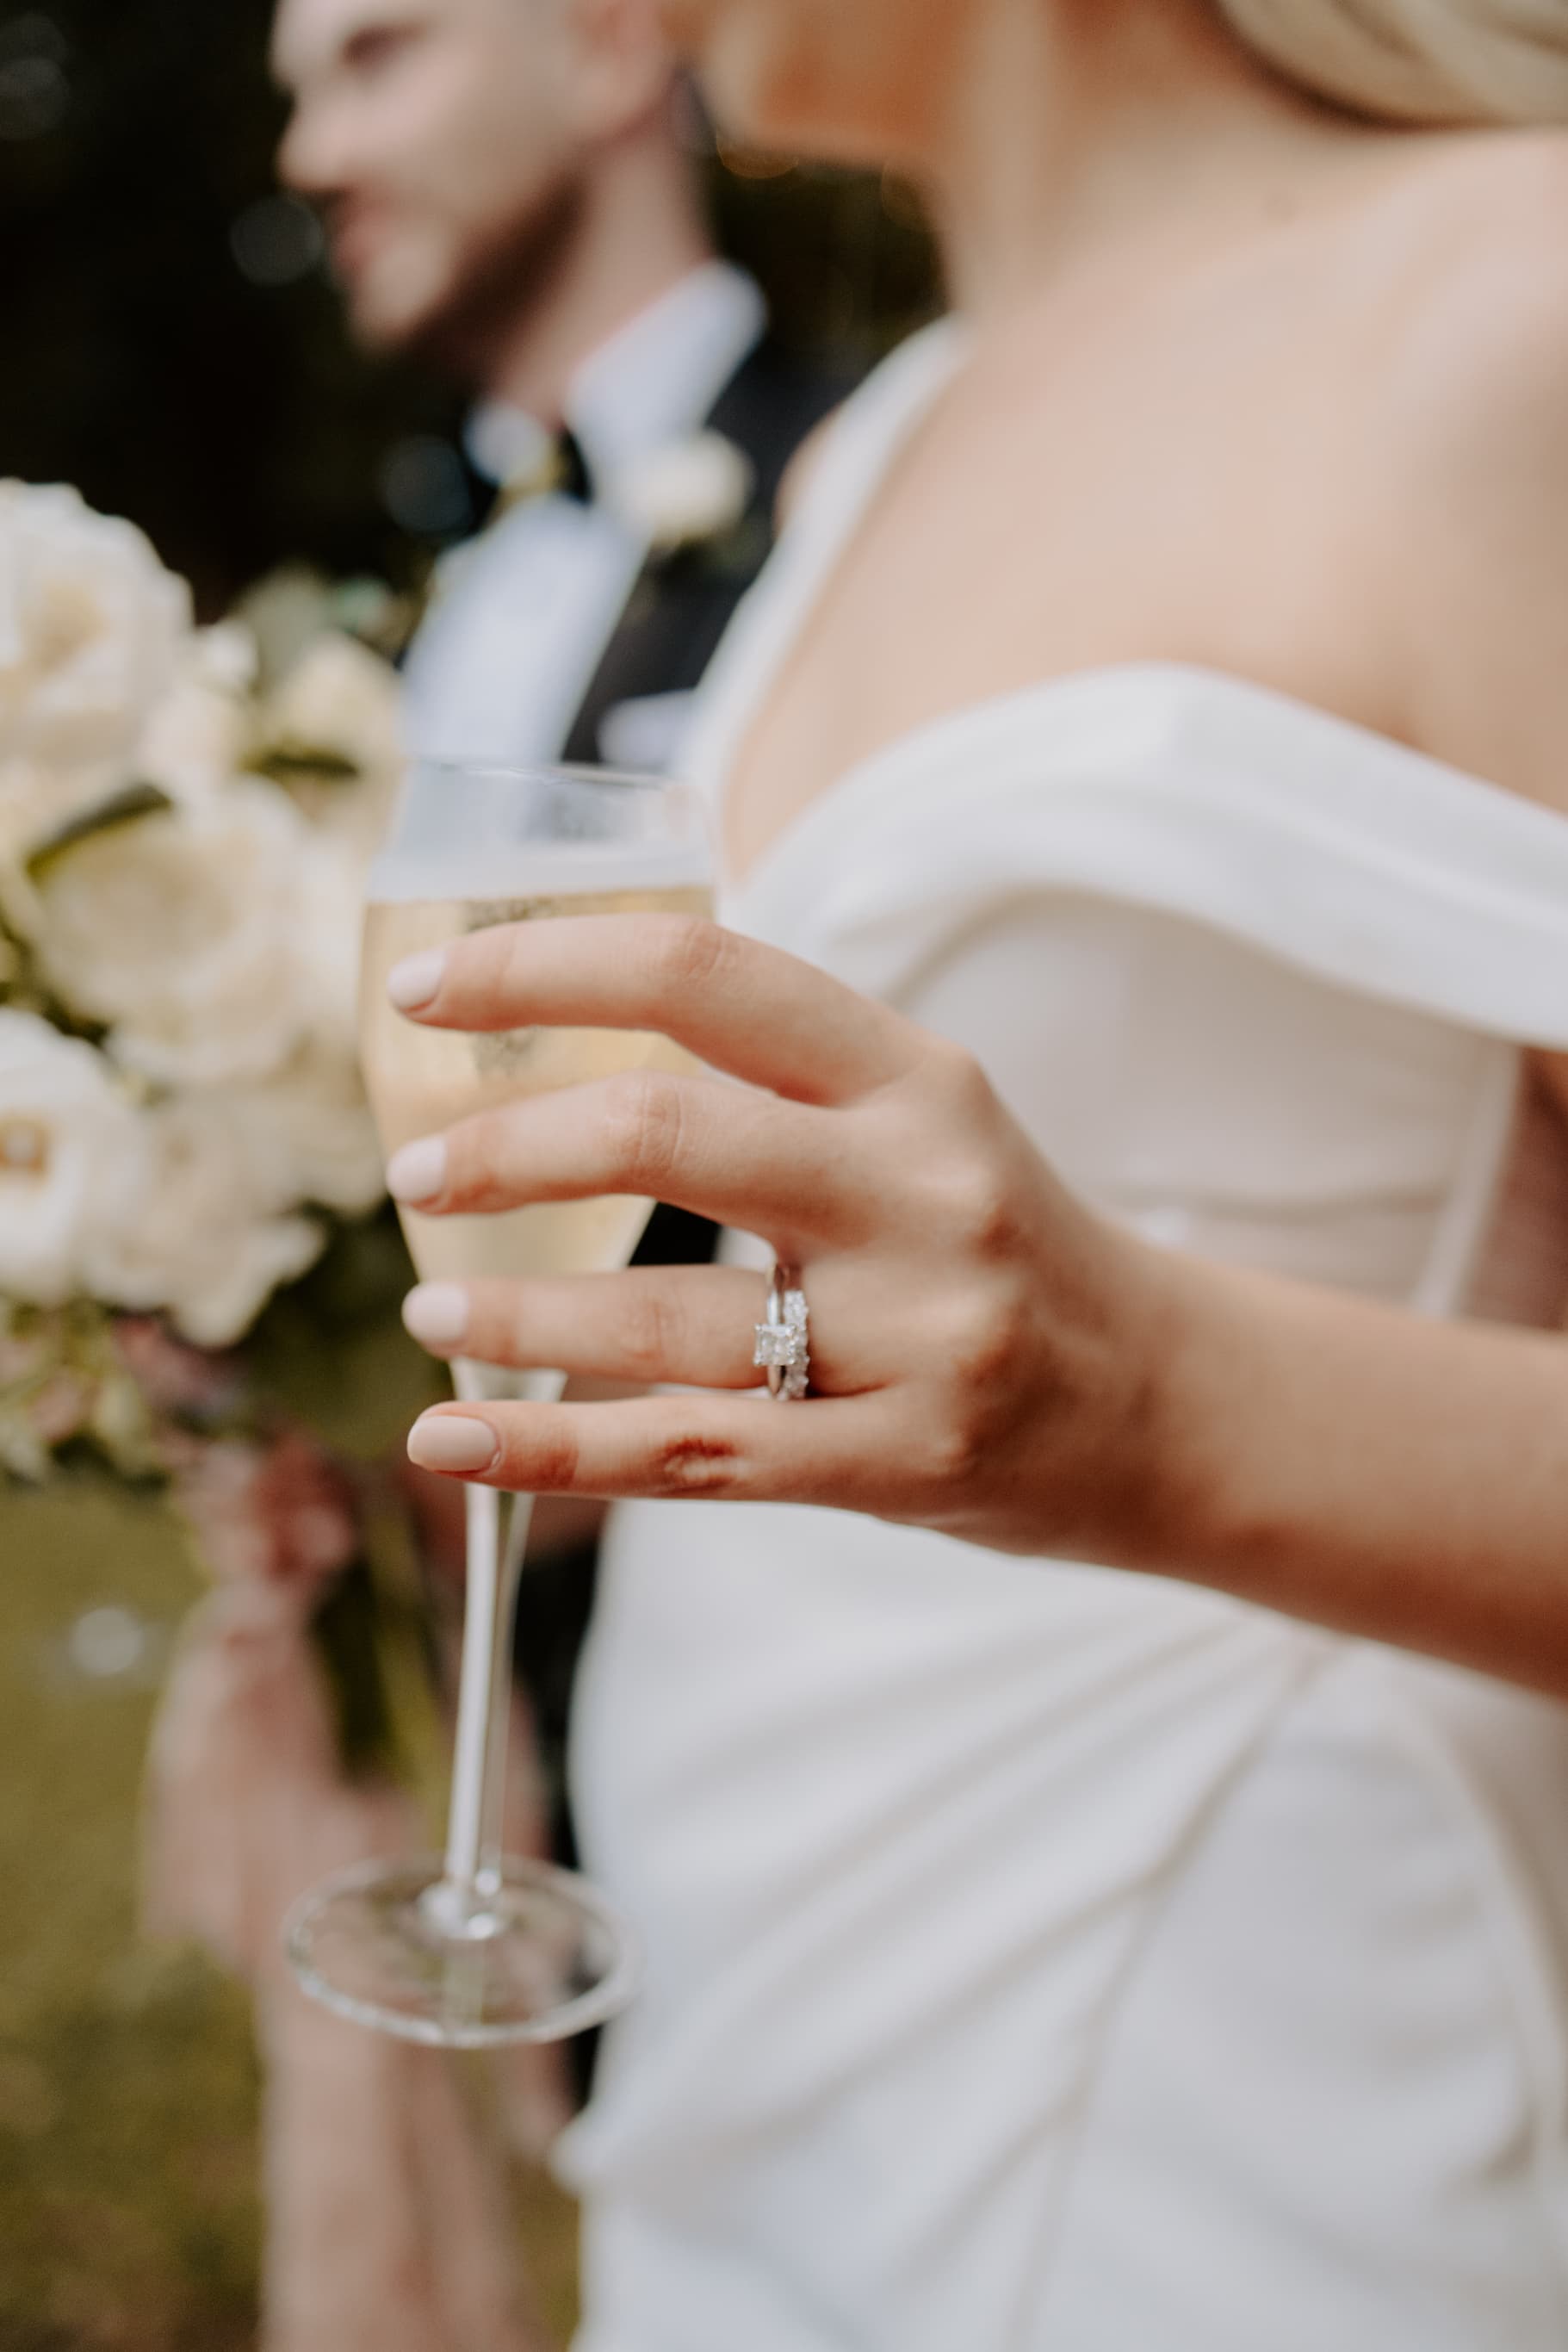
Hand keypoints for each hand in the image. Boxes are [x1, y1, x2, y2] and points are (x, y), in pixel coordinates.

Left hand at [388, 914, 1173, 1559]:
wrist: (1166, 1401)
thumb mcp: (924, 1124)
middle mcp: (923, 1189)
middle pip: (665, 1130)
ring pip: (665, 1316)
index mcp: (917, 1076)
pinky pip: (690, 1454)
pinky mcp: (907, 1460)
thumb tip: (563, 1032)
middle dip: (504, 1148)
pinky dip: (548, 1451)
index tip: (428, 990)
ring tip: (434, 1311)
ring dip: (512, 1315)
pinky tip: (450, 1441)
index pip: (703, 975)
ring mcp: (922, 1334)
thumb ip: (778, 1079)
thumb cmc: (1005, 1248)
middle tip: (414, 1171)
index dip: (544, 967)